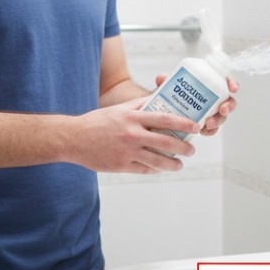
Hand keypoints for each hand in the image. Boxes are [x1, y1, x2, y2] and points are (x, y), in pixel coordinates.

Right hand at [68, 97, 198, 173]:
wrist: (73, 139)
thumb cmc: (97, 122)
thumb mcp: (119, 109)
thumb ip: (139, 105)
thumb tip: (159, 99)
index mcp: (132, 118)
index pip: (164, 119)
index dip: (183, 123)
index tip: (195, 127)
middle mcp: (132, 135)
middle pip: (165, 142)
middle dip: (183, 147)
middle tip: (191, 149)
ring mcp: (127, 152)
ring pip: (157, 161)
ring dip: (172, 164)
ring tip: (179, 164)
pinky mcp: (121, 166)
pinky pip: (144, 170)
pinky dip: (155, 170)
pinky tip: (160, 169)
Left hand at [154, 74, 239, 136]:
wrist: (165, 109)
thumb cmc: (172, 92)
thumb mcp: (169, 85)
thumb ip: (166, 80)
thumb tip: (161, 78)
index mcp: (209, 83)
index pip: (224, 80)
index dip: (232, 83)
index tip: (233, 88)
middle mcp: (213, 98)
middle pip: (228, 101)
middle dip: (228, 106)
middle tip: (222, 110)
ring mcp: (211, 112)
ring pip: (221, 117)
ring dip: (218, 121)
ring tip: (207, 124)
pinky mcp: (205, 124)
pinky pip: (212, 129)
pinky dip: (209, 131)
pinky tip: (203, 132)